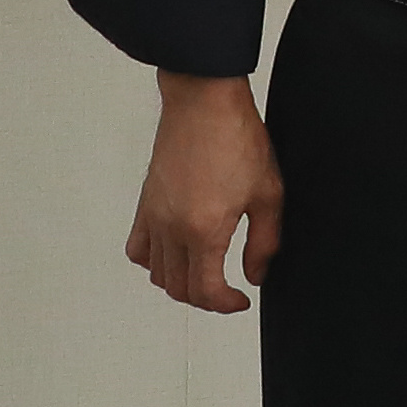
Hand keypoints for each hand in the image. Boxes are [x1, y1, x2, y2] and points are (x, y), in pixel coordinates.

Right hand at [127, 72, 282, 312]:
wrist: (204, 101)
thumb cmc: (238, 139)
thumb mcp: (268, 194)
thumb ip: (264, 243)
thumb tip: (255, 276)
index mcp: (204, 230)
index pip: (205, 292)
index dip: (225, 305)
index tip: (242, 299)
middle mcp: (172, 228)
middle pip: (178, 288)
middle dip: (205, 298)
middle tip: (227, 290)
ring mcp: (154, 216)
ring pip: (156, 273)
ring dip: (180, 282)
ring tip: (205, 272)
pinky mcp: (145, 203)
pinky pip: (138, 248)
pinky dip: (153, 261)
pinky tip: (175, 252)